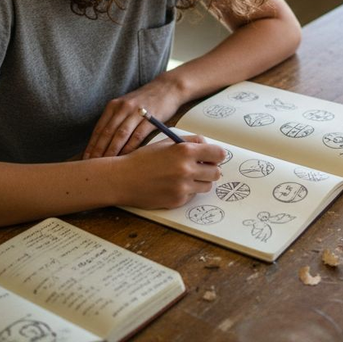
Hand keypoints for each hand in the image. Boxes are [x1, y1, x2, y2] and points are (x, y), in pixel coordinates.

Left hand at [83, 80, 184, 158]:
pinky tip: (125, 158)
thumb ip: (115, 120)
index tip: (85, 159)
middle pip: (107, 133)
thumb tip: (103, 142)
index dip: (91, 145)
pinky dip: (129, 148)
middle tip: (92, 165)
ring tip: (106, 166)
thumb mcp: (126, 105)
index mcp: (113, 106)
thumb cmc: (146, 100)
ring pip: (120, 135)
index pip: (99, 129)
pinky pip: (137, 136)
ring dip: (111, 151)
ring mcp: (136, 112)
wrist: (168, 88)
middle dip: (98, 151)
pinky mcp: (150, 118)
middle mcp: (122, 108)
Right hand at [111, 136, 225, 208]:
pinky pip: (192, 195)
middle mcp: (186, 169)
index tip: (212, 157)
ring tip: (184, 176)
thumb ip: (189, 142)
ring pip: (207, 186)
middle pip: (216, 173)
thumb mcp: (166, 143)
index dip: (216, 156)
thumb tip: (206, 145)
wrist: (123, 179)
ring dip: (200, 182)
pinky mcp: (178, 200)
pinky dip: (187, 191)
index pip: (218, 154)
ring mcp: (183, 187)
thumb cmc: (143, 159)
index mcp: (185, 151)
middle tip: (199, 168)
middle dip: (210, 170)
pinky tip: (172, 185)